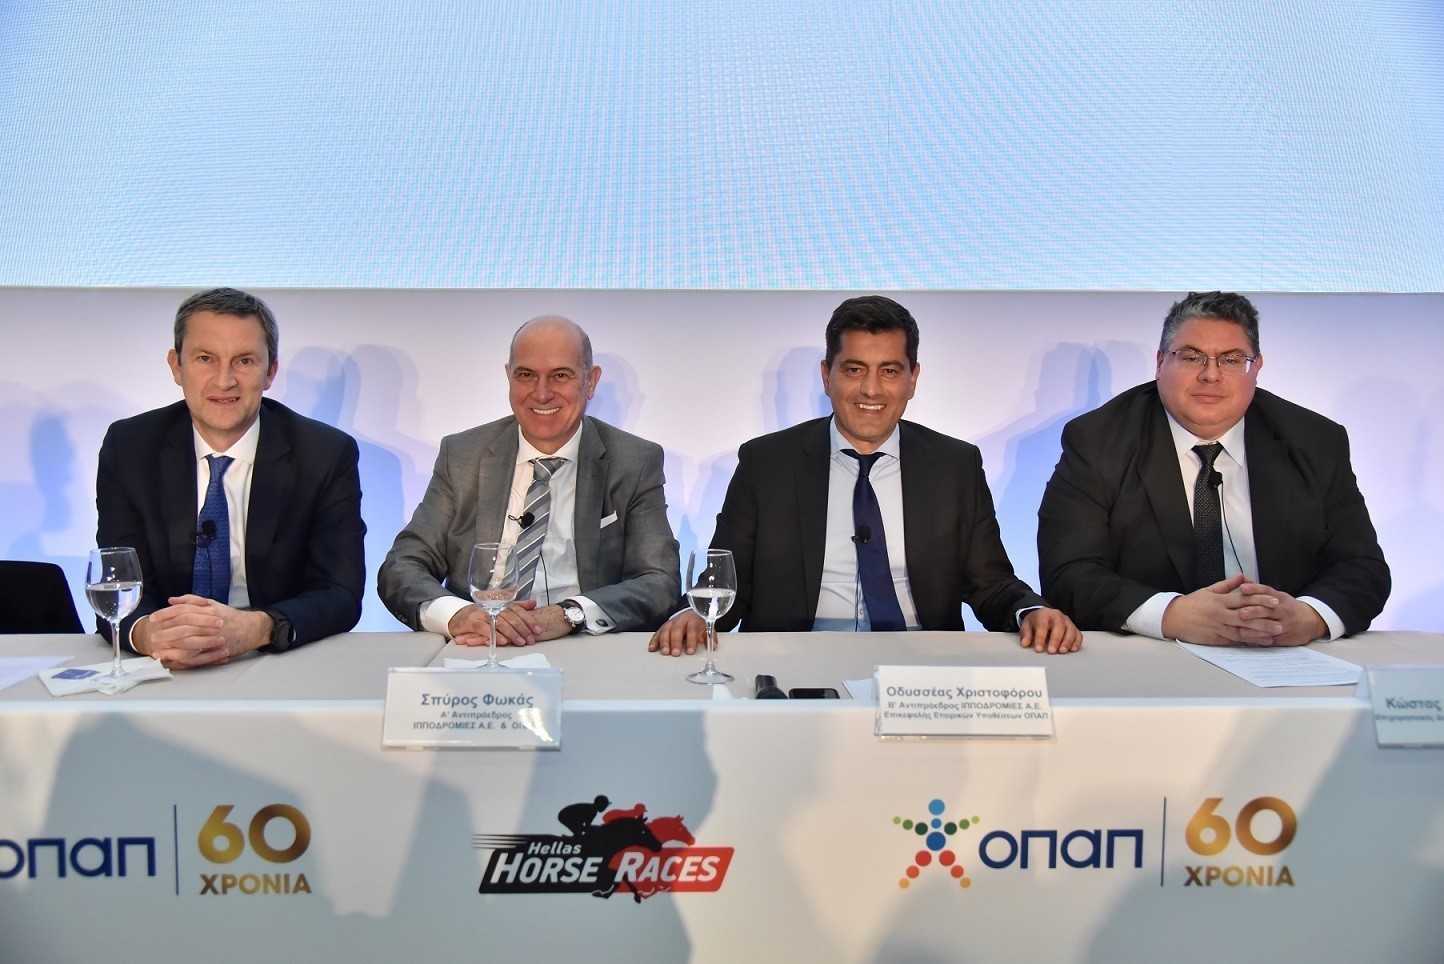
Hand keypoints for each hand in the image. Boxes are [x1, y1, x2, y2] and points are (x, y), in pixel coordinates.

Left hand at [134, 595, 270, 667]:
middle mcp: (209, 623)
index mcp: (207, 610)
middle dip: (165, 632)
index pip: (182, 610)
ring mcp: (213, 637)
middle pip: (183, 627)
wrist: (251, 629)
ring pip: (188, 642)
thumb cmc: (230, 617)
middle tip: (153, 636)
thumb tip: (171, 600)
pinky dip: (182, 658)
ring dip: (170, 647)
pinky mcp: (216, 650)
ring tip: (157, 650)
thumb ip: (192, 601)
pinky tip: (171, 660)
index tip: (153, 618)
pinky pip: (196, 656)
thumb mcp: (212, 604)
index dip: (166, 614)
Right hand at [447, 599, 541, 646]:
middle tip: (531, 639)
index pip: (517, 610)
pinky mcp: (472, 622)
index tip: (538, 630)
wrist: (458, 616)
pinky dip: (494, 635)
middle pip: (510, 617)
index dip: (529, 620)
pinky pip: (484, 628)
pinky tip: (502, 641)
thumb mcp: (499, 608)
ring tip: (520, 642)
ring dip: (511, 633)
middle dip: (522, 629)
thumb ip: (516, 606)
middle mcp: (492, 607)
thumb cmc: (482, 614)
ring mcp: (482, 614)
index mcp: (500, 603)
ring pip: (499, 623)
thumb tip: (533, 603)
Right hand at [648, 611, 706, 655]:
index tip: (690, 651)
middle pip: (677, 629)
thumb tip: (712, 646)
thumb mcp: (707, 629)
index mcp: (693, 620)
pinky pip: (657, 633)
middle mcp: (681, 620)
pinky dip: (654, 640)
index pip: (691, 629)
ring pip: (665, 630)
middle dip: (675, 641)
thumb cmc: (699, 625)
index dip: (691, 640)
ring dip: (664, 642)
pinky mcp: (663, 627)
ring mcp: (671, 623)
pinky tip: (652, 648)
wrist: (691, 614)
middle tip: (675, 653)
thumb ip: (710, 637)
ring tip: (665, 652)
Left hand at [1019, 607, 1081, 653]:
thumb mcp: (1027, 626)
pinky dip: (1077, 642)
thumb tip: (1025, 644)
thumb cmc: (1035, 622)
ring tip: (1062, 651)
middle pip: (1059, 626)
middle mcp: (1057, 616)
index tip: (1038, 649)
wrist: (1043, 615)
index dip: (1040, 637)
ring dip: (1067, 642)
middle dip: (1056, 640)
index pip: (1042, 625)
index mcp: (1044, 614)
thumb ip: (1026, 634)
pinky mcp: (1074, 627)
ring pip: (1071, 630)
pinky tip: (1073, 649)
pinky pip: (1078, 634)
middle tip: (1052, 651)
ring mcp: (1067, 621)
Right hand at [1161, 573, 1283, 645]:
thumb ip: (1227, 585)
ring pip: (1242, 630)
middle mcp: (1220, 614)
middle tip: (1280, 620)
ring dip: (1259, 633)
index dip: (1260, 599)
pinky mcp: (1215, 639)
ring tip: (1274, 634)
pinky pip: (1234, 641)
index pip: (1244, 599)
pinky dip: (1247, 642)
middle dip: (1264, 618)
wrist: (1173, 618)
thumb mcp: (1208, 590)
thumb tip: (1243, 576)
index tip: (1275, 600)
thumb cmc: (1191, 603)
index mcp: (1219, 600)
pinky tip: (1258, 642)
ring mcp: (1218, 627)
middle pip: (1246, 616)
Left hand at [1235, 583, 1327, 646]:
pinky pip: (1272, 638)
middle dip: (1254, 612)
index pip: (1267, 591)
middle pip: (1268, 610)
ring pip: (1270, 626)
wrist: (1312, 621)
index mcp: (1280, 598)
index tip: (1242, 588)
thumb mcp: (1278, 596)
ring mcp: (1286, 624)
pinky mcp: (1286, 638)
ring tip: (1241, 629)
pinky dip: (1260, 639)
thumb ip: (1259, 590)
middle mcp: (1283, 610)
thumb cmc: (1288, 607)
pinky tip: (1249, 640)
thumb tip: (1242, 578)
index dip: (1254, 589)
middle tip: (1240, 613)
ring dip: (1255, 628)